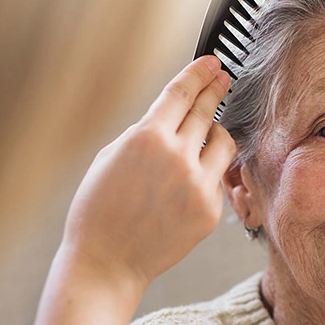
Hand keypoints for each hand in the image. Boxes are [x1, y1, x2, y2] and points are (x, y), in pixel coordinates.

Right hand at [61, 56, 234, 301]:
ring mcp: (198, 186)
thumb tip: (172, 118)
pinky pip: (217, 178)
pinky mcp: (210, 210)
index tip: (211, 63)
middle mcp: (178, 158)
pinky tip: (188, 181)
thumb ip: (145, 133)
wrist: (107, 261)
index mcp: (147, 138)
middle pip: (206, 111)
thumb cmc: (100, 211)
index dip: (199, 74)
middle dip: (216, 90)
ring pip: (224, 143)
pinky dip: (207, 173)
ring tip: (208, 133)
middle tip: (223, 78)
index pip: (181, 93)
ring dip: (217, 133)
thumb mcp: (111, 157)